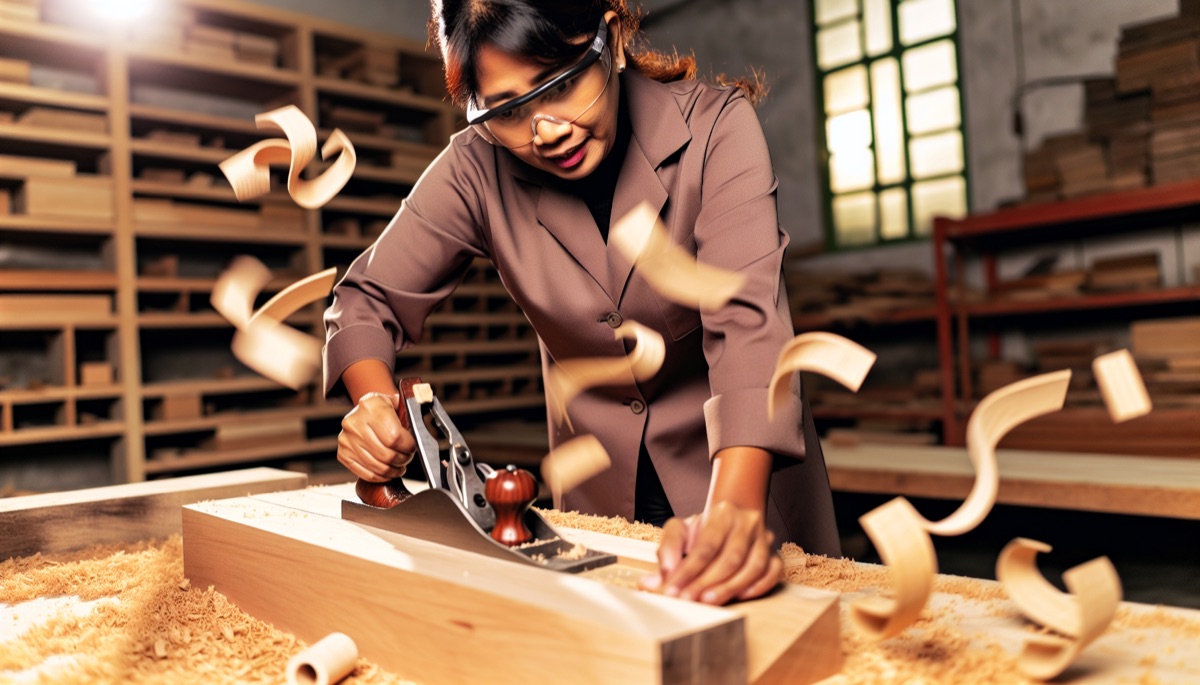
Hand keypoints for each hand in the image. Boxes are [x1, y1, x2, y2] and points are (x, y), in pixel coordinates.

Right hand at [337, 392, 415, 481]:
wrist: (365, 410)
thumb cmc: (385, 409)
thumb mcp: (398, 404)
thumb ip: (411, 414)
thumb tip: (422, 427)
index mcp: (371, 405)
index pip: (394, 437)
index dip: (408, 447)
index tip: (413, 447)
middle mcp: (354, 422)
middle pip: (386, 454)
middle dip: (403, 460)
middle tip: (407, 457)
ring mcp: (346, 439)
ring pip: (378, 467)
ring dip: (394, 470)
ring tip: (400, 465)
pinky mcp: (343, 454)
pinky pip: (366, 474)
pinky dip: (381, 477)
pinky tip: (389, 471)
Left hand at [639, 501, 782, 604]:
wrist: (733, 514)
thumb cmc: (703, 528)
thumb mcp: (680, 530)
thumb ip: (666, 553)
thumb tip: (650, 584)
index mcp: (721, 514)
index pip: (706, 546)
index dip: (688, 570)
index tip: (673, 590)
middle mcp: (746, 523)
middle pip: (730, 557)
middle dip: (707, 582)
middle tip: (689, 600)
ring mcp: (763, 538)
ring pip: (753, 566)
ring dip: (730, 587)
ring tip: (709, 602)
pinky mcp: (774, 553)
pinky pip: (774, 570)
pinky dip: (760, 585)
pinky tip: (741, 596)